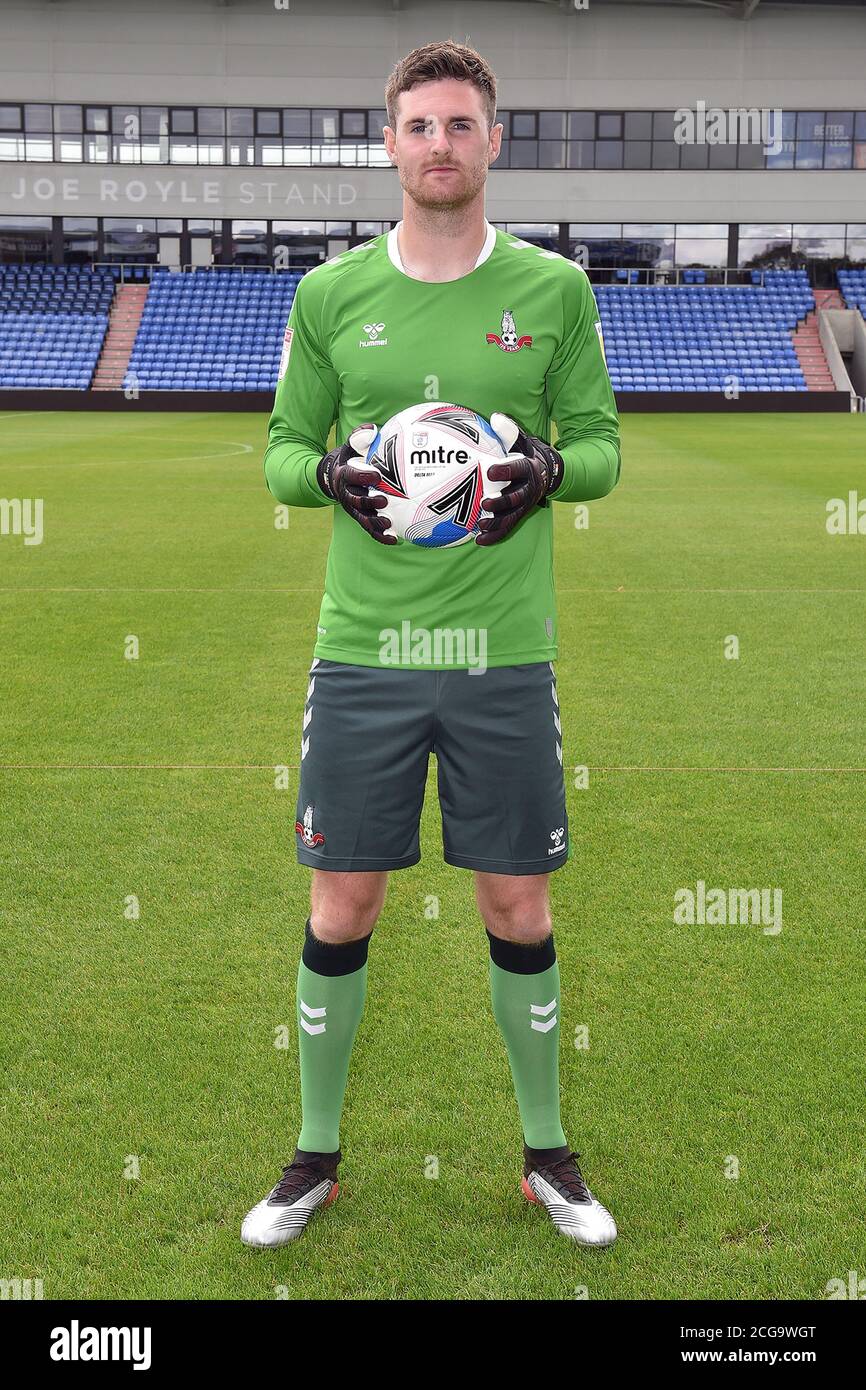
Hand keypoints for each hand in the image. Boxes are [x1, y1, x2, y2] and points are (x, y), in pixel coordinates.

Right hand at [315, 424, 396, 544]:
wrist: (334, 477)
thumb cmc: (349, 457)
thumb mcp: (350, 444)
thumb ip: (360, 436)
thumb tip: (373, 429)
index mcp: (343, 475)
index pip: (351, 476)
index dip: (362, 476)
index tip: (376, 475)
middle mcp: (346, 494)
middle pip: (355, 501)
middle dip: (369, 502)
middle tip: (384, 500)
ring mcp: (353, 508)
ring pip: (362, 518)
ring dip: (375, 523)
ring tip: (388, 524)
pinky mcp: (360, 518)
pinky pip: (370, 529)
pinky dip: (381, 536)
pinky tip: (396, 539)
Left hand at [475, 412, 564, 544]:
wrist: (548, 473)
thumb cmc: (528, 453)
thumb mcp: (523, 440)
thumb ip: (510, 432)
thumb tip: (495, 417)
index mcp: (529, 468)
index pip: (518, 470)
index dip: (505, 471)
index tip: (490, 472)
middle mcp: (529, 489)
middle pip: (516, 498)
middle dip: (501, 502)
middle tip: (485, 503)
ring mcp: (525, 505)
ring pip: (512, 516)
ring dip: (496, 523)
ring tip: (480, 525)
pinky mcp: (519, 515)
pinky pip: (508, 528)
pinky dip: (495, 536)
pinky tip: (479, 541)